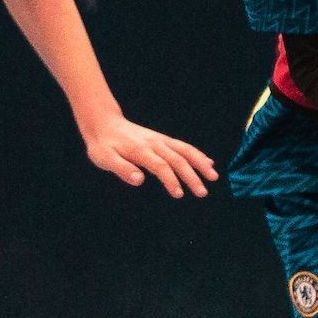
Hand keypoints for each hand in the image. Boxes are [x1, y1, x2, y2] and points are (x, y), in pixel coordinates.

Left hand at [83, 114, 217, 196]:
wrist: (104, 123)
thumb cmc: (103, 145)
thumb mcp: (104, 158)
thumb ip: (121, 168)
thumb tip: (138, 180)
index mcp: (140, 150)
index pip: (160, 166)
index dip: (170, 180)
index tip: (179, 194)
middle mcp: (154, 143)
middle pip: (177, 160)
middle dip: (192, 176)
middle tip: (202, 193)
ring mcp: (160, 140)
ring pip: (185, 151)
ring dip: (200, 163)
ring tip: (214, 177)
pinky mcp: (162, 140)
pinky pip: (183, 147)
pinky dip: (197, 154)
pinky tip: (208, 163)